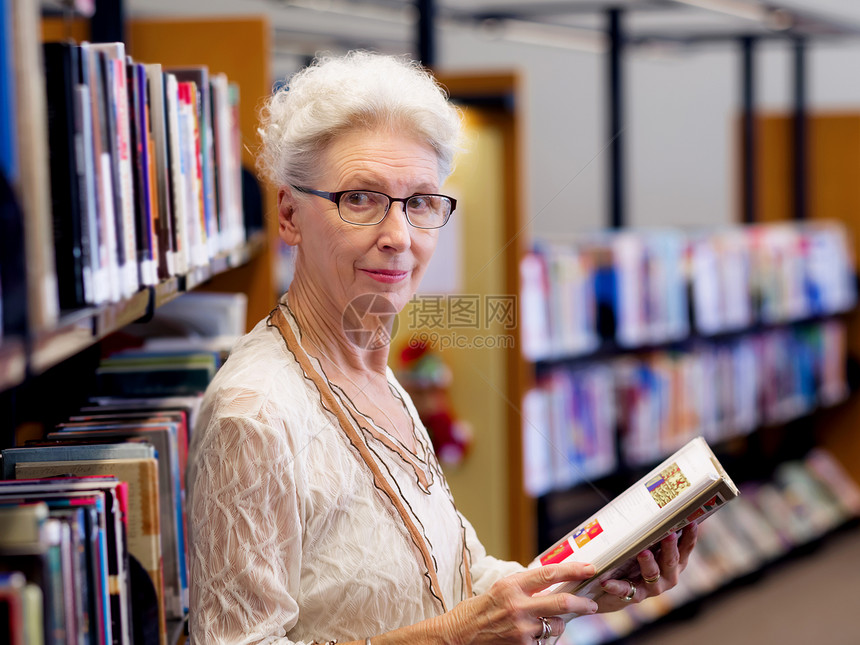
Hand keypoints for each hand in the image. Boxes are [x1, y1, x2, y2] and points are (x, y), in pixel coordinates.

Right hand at [439, 561, 598, 643]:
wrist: (458, 636)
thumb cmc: (478, 611)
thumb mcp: (499, 590)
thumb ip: (523, 586)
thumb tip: (550, 581)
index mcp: (511, 585)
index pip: (549, 573)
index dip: (572, 570)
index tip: (588, 568)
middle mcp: (517, 605)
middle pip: (561, 601)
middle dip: (582, 603)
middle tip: (591, 604)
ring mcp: (521, 628)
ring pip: (556, 624)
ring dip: (557, 624)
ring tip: (546, 623)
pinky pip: (544, 641)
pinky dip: (543, 638)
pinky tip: (530, 635)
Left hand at [596, 522, 697, 612]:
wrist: (616, 590)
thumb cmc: (635, 561)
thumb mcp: (647, 547)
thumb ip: (652, 534)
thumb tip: (654, 508)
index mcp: (674, 563)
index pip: (685, 548)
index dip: (690, 536)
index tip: (693, 522)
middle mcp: (668, 576)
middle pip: (671, 561)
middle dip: (670, 548)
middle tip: (669, 535)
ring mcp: (652, 588)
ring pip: (652, 574)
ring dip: (648, 563)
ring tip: (642, 552)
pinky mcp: (634, 596)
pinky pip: (625, 590)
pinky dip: (615, 586)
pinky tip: (606, 582)